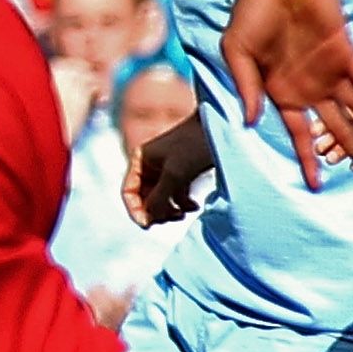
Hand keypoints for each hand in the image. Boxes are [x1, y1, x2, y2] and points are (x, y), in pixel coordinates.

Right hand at [126, 108, 218, 224]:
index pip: (129, 193)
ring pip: (160, 199)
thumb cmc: (196, 145)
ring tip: (183, 214)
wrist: (224, 126)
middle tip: (172, 218)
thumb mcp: (175, 174)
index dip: (135, 210)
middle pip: (144, 198)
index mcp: (140, 161)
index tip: (148, 225)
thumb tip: (147, 220)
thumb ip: (159, 198)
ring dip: (170, 210)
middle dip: (156, 211)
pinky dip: (182, 204)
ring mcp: (166, 169)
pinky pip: (175, 195)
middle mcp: (150, 165)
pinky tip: (194, 206)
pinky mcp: (182, 172)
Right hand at [219, 0, 352, 184]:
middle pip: (339, 132)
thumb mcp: (236, 52)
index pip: (302, 135)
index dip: (309, 161)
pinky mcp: (346, 53)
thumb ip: (247, 86)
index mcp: (283, 94)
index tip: (317, 187)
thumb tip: (251, 122)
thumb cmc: (250, 13)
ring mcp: (331, 72)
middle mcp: (310, 89)